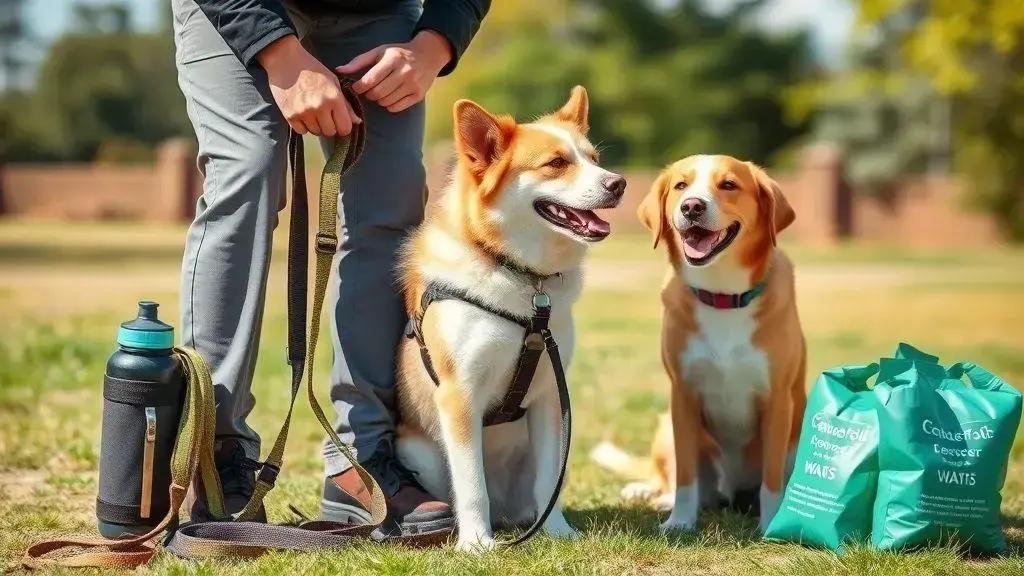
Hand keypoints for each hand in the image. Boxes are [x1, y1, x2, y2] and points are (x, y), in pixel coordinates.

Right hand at [257, 35, 360, 135]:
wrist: (285, 61)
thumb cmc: (313, 70)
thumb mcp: (334, 82)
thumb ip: (346, 104)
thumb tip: (357, 121)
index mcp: (334, 98)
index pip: (345, 128)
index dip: (343, 126)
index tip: (339, 121)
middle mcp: (319, 107)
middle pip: (330, 132)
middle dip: (330, 126)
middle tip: (324, 115)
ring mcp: (303, 112)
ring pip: (316, 132)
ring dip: (316, 126)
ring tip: (312, 112)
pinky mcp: (289, 115)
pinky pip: (302, 131)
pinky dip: (303, 126)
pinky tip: (302, 113)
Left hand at [336, 30, 451, 112]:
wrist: (428, 56)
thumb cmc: (399, 53)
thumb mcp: (380, 51)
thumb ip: (359, 61)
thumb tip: (339, 70)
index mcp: (393, 59)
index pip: (371, 79)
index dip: (360, 86)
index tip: (357, 86)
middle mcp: (404, 72)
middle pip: (378, 93)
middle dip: (369, 94)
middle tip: (369, 91)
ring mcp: (413, 85)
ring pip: (386, 102)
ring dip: (379, 100)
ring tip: (380, 92)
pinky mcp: (418, 95)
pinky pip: (396, 108)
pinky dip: (389, 105)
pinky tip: (390, 97)